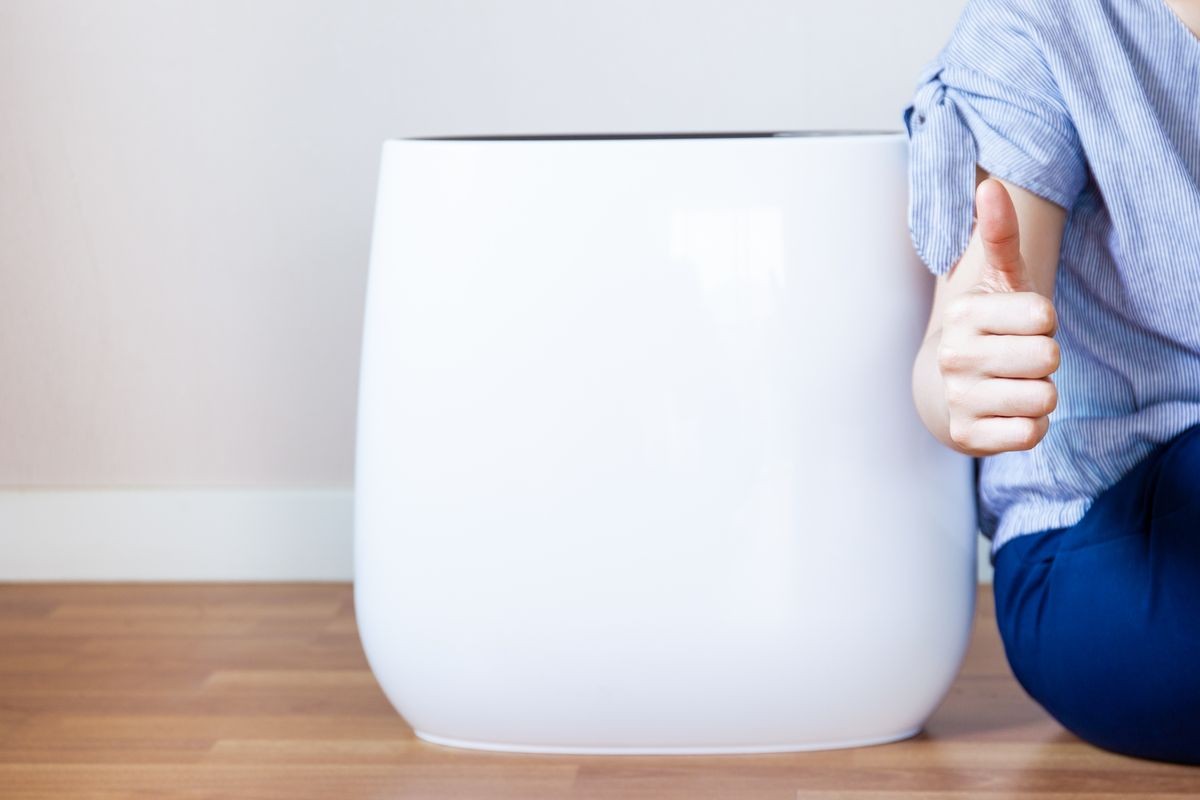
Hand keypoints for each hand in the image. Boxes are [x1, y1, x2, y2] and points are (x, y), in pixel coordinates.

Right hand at [936, 178, 1059, 455]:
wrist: (941, 392)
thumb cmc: (984, 331)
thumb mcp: (994, 282)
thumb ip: (998, 235)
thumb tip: (991, 186)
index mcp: (963, 313)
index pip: (1045, 316)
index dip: (1044, 323)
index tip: (1020, 326)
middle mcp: (954, 355)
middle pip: (1048, 357)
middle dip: (1044, 360)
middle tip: (1018, 359)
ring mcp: (959, 398)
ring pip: (1044, 397)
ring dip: (1039, 394)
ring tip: (1013, 385)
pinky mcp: (967, 436)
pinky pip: (1030, 433)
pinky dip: (1029, 426)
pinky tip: (1006, 413)